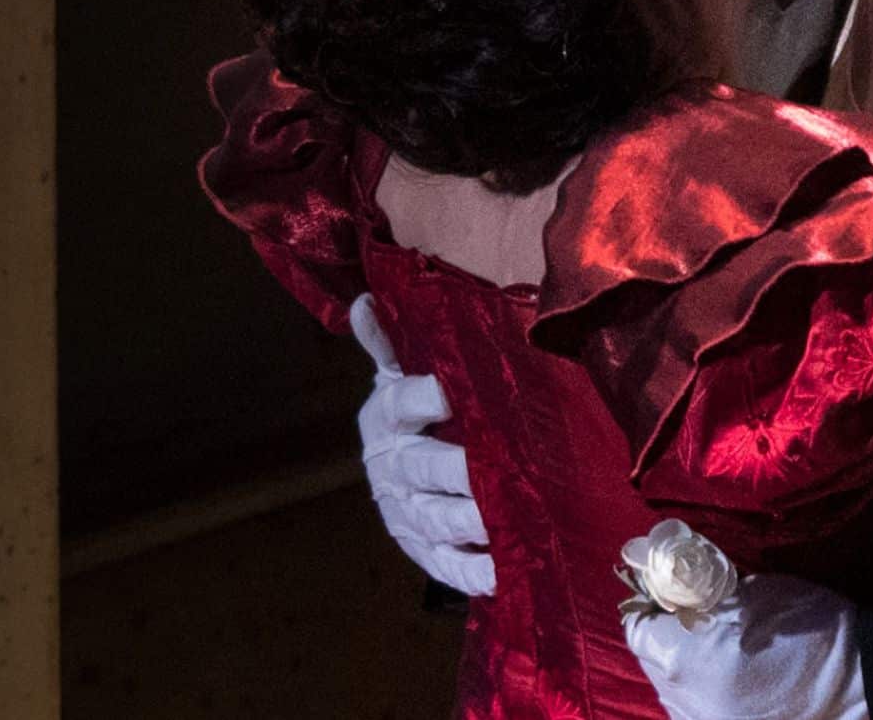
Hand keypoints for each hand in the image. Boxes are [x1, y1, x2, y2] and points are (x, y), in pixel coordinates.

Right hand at [348, 293, 495, 595]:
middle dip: (459, 471)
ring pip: (437, 519)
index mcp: (385, 417)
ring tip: (508, 520)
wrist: (391, 471)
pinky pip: (445, 564)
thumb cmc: (409, 413)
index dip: (427, 397)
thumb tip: (364, 300)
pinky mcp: (421, 551)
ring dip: (471, 522)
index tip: (454, 392)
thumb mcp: (396, 375)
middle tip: (499, 468)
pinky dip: (472, 571)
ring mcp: (405, 514)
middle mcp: (391, 468)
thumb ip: (387, 343)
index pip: (404, 403)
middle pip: (425, 469)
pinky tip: (501, 572)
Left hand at [622, 573, 867, 719]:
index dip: (649, 601)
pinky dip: (700, 691)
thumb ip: (701, 588)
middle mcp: (683, 701)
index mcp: (685, 658)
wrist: (863, 686)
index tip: (665, 588)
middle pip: (650, 660)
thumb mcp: (752, 594)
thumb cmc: (811, 630)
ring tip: (714, 646)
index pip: (636, 627)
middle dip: (665, 632)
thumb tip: (667, 574)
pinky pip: (693, 710)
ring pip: (669, 689)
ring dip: (681, 664)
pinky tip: (726, 676)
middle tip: (692, 611)